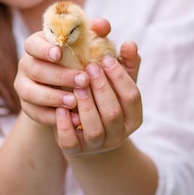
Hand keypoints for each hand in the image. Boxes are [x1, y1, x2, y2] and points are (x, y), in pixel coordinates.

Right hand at [14, 31, 89, 126]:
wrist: (71, 90)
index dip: (43, 48)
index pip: (33, 43)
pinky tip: (73, 118)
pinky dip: (53, 117)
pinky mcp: (28, 107)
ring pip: (30, 92)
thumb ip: (97, 34)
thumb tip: (103, 25)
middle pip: (34, 68)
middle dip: (58, 75)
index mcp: (39, 45)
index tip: (59, 53)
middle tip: (82, 80)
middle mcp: (27, 64)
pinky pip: (35, 113)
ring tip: (75, 101)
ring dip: (52, 97)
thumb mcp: (91, 47)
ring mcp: (24, 86)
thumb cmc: (81, 61)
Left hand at [56, 19, 141, 153]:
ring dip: (85, 106)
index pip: (132, 96)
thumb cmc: (102, 97)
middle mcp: (118, 135)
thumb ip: (124, 62)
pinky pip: (71, 142)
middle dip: (101, 88)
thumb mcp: (115, 81)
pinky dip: (65, 125)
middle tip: (89, 67)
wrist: (82, 129)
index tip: (105, 58)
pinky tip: (60, 107)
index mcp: (133, 117)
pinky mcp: (75, 150)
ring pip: (94, 129)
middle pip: (113, 113)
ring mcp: (97, 145)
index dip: (119, 77)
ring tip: (76, 85)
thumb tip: (130, 44)